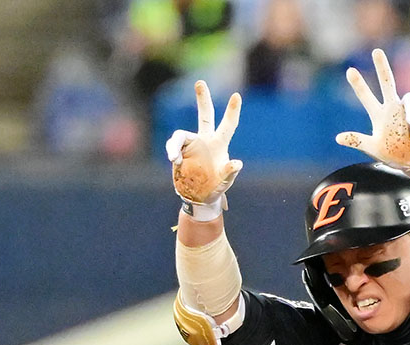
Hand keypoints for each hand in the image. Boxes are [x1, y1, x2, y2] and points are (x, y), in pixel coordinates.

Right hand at [166, 80, 242, 213]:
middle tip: (200, 82)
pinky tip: (174, 161)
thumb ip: (230, 173)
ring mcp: (191, 145)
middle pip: (205, 115)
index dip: (232, 111)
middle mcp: (206, 141)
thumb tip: (237, 163)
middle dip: (202, 99)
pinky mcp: (179, 151)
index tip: (237, 95)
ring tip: (174, 159)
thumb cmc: (215, 188)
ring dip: (174, 145)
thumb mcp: (224, 183)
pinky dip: (172, 151)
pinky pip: (172, 146)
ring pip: (180, 134)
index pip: (228, 125)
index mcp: (220, 145)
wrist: (199, 197)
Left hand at [336, 50, 409, 174]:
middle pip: (387, 82)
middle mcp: (393, 108)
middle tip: (376, 51)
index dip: (359, 84)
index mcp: (379, 115)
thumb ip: (358, 142)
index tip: (349, 71)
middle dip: (382, 67)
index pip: (366, 97)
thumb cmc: (394, 155)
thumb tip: (338, 138)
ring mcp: (408, 111)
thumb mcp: (374, 149)